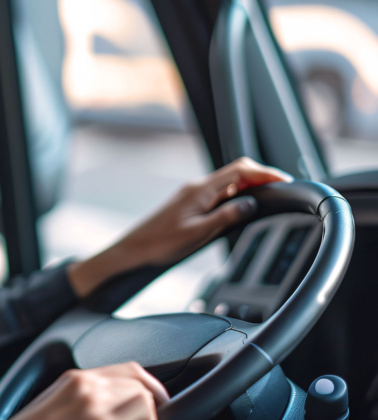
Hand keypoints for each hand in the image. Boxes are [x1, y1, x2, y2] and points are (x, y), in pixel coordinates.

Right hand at [0, 362, 168, 419]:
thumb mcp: (57, 416)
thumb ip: (87, 414)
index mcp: (72, 379)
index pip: (123, 369)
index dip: (141, 388)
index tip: (142, 414)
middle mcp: (85, 381)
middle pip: (139, 376)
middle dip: (149, 405)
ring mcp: (94, 399)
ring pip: (145, 393)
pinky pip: (146, 412)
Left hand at [68, 157, 291, 297]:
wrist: (134, 249)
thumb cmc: (160, 243)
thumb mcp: (198, 233)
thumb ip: (226, 217)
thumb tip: (251, 203)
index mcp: (200, 190)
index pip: (240, 170)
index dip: (265, 173)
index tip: (285, 181)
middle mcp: (197, 187)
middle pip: (237, 172)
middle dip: (261, 177)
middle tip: (282, 189)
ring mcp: (194, 194)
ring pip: (229, 183)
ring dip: (250, 186)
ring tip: (270, 197)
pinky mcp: (190, 203)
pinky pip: (220, 193)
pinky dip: (236, 195)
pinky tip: (244, 207)